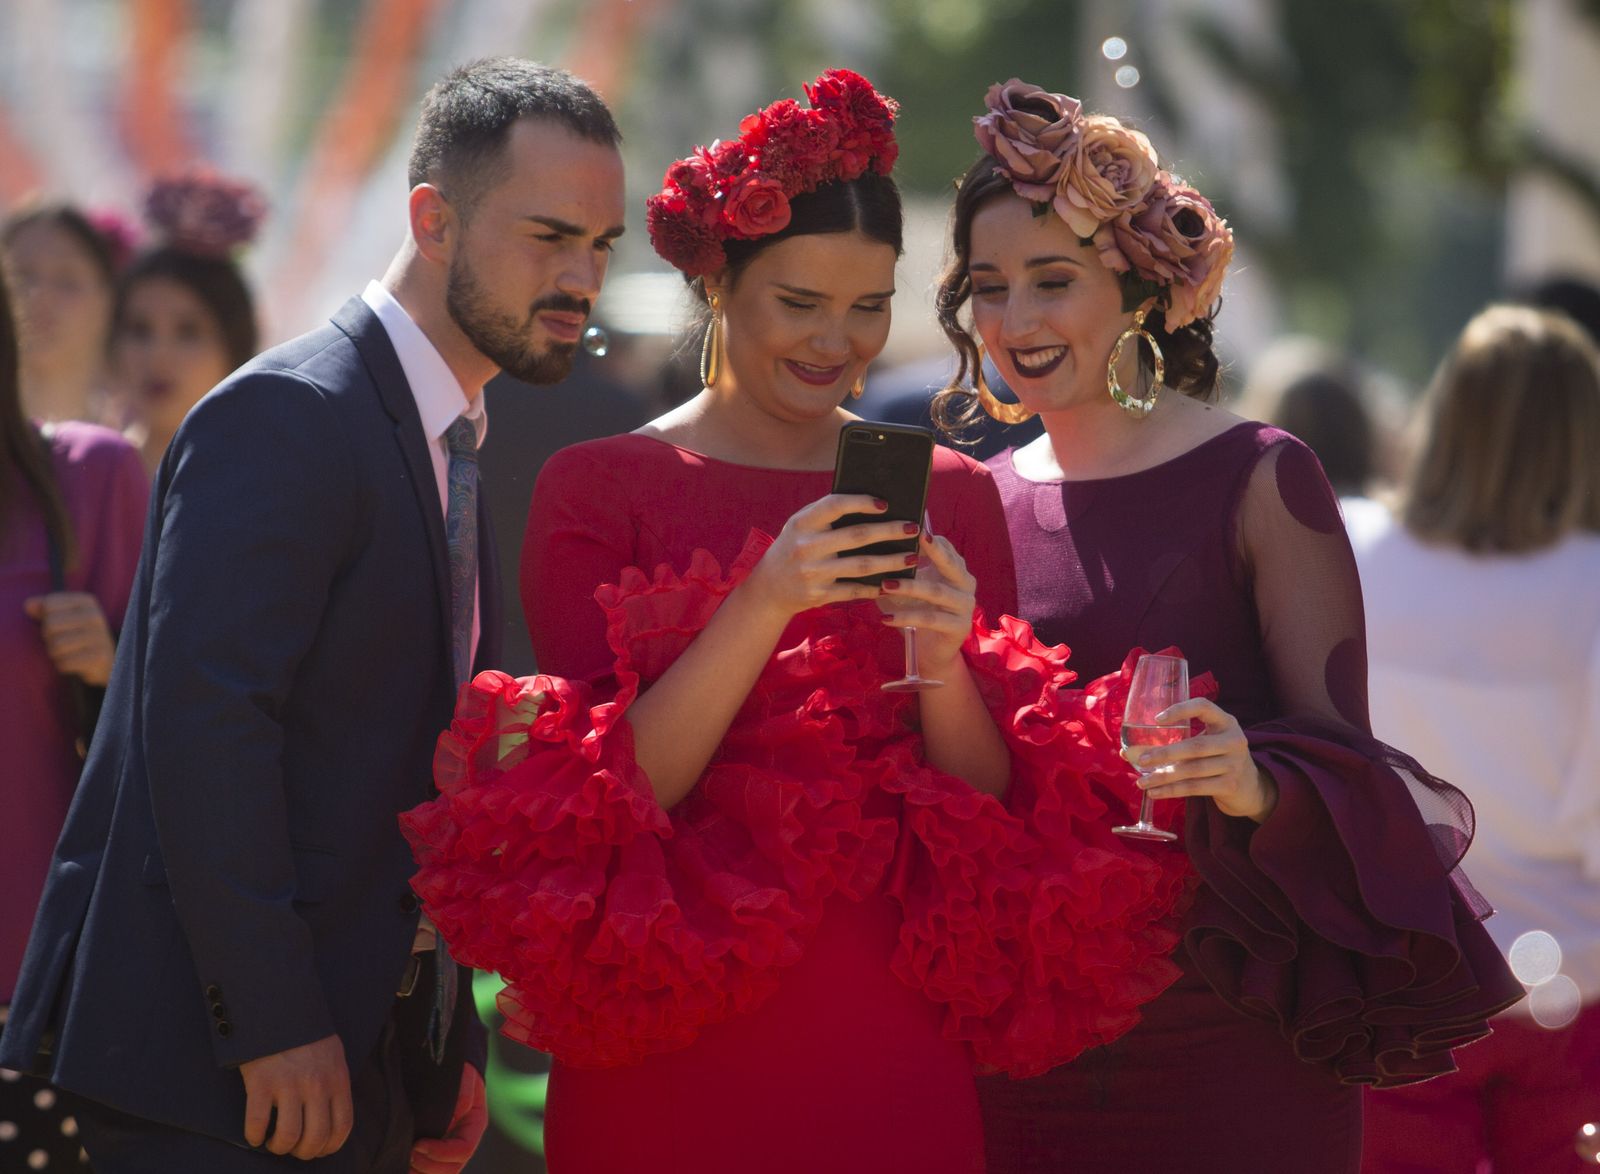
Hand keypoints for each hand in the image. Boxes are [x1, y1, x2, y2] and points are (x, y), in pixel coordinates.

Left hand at [24, 592, 114, 685]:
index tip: (58, 625)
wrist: (107, 660)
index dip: (46, 618)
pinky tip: (72, 663)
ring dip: (55, 653)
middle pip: (51, 625)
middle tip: (59, 641)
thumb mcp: (63, 616)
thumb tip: (28, 605)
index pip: (49, 605)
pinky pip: (65, 663)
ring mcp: (99, 637)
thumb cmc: (77, 635)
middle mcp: (95, 616)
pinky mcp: (99, 657)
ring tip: (65, 653)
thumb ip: (43, 608)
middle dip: (49, 637)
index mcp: (87, 602)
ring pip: (56, 646)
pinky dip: (63, 665)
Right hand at [239, 1034, 352, 1159]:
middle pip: (316, 1137)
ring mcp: (289, 1084)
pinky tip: (254, 1135)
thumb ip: (334, 1082)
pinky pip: (258, 1124)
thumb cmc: (305, 1034)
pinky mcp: (262, 1083)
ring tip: (274, 1142)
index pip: (342, 1126)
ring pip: (289, 1136)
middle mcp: (316, 1085)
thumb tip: (332, 1114)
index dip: (330, 1146)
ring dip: (280, 1147)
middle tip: (294, 1149)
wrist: (279, 1007)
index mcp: (337, 1079)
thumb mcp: (333, 1054)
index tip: (319, 1150)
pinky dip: (254, 1136)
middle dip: (304, 1151)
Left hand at [410, 1064, 487, 1173]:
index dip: (441, 1153)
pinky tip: (403, 1164)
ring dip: (421, 1172)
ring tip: (405, 1160)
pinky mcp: (434, 1151)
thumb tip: (452, 1118)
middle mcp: (463, 1140)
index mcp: (474, 1125)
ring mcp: (449, 1149)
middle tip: (408, 1153)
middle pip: (452, 1169)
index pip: (464, 1149)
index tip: (418, 1144)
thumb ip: (461, 1094)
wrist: (445, 1068)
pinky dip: (416, 1172)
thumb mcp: (463, 1076)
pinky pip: (428, 1171)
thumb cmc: (455, 1071)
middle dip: (428, 1166)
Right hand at [742, 495, 920, 619]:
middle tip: (912, 528)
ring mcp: (813, 573)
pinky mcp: (819, 595)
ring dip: (891, 561)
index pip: (835, 505)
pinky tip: (893, 582)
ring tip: (912, 557)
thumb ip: (826, 514)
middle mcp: (806, 547)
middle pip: (856, 536)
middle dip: (889, 531)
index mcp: (802, 523)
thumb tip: (871, 503)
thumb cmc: (794, 548)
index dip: (862, 502)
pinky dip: (875, 587)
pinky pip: (854, 590)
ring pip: (861, 565)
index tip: (886, 504)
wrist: (768, 587)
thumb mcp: (800, 526)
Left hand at [876, 528, 977, 676]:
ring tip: (885, 585)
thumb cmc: (914, 611)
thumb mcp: (907, 586)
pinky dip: (905, 617)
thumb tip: (871, 544)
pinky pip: (929, 619)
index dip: (928, 537)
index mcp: (955, 569)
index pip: (945, 547)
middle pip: (950, 563)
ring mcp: (965, 606)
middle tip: (913, 539)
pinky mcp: (959, 627)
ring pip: (936, 592)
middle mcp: (965, 584)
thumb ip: (898, 567)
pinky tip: (885, 618)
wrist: (929, 652)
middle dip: (932, 550)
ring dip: (909, 587)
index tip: (907, 525)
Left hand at [1124, 698, 1278, 821]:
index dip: (1181, 710)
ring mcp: (1235, 764)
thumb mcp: (1207, 742)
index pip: (1204, 707)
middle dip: (1165, 753)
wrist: (1250, 787)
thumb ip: (1177, 741)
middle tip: (1142, 760)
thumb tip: (1126, 752)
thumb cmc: (1217, 758)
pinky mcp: (1230, 785)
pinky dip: (1173, 791)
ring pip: (1193, 770)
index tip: (1157, 719)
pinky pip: (1196, 788)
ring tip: (1142, 782)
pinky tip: (1155, 793)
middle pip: (1196, 745)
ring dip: (1164, 777)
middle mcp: (1234, 740)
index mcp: (1226, 722)